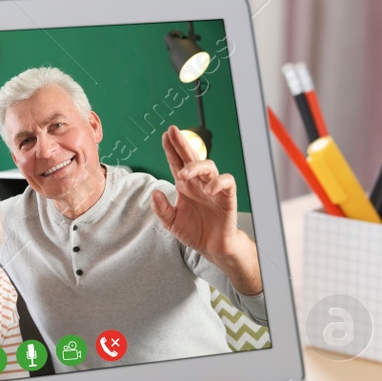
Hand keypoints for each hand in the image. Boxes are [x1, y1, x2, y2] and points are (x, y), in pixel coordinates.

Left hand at [151, 125, 242, 260]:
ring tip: (183, 174)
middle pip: (191, 158)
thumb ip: (162, 209)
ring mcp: (214, 188)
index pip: (177, 163)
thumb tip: (154, 192)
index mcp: (185, 186)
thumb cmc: (195, 232)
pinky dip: (218, 183)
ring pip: (209, 167)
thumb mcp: (172, 223)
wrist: (213, 248)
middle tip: (173, 132)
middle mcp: (199, 183)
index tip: (165, 135)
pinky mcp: (227, 197)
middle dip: (182, 144)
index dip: (171, 149)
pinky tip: (209, 190)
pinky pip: (226, 182)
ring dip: (196, 166)